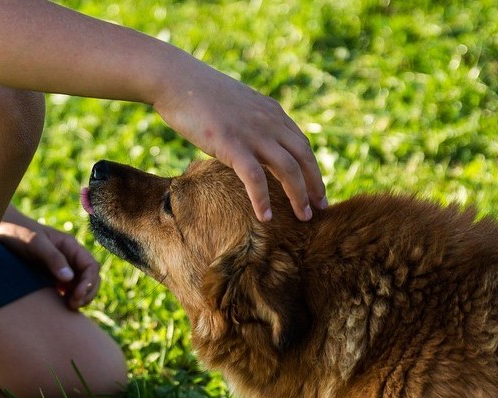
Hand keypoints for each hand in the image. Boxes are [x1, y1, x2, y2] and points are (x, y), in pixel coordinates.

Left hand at [0, 207, 99, 309]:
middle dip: (87, 292)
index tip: (77, 296)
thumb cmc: (18, 232)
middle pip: (90, 277)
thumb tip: (69, 278)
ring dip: (80, 297)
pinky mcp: (51, 276)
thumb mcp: (35, 243)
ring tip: (69, 307)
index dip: (89, 283)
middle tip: (73, 305)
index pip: (91, 266)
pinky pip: (67, 289)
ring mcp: (61, 267)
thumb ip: (53, 258)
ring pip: (80, 285)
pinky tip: (60, 306)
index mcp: (70, 246)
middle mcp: (69, 257)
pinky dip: (68, 298)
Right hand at [152, 61, 327, 221]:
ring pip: (288, 169)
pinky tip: (265, 217)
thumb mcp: (236, 105)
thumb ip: (250, 122)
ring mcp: (252, 133)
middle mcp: (269, 122)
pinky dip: (262, 199)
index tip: (316, 188)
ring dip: (299, 196)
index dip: (312, 168)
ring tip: (304, 218)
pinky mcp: (232, 144)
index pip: (302, 144)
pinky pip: (255, 178)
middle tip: (321, 207)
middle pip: (304, 157)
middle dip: (315, 184)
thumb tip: (250, 140)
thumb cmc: (198, 94)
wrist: (176, 80)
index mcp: (271, 112)